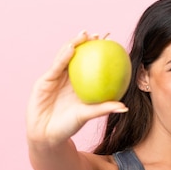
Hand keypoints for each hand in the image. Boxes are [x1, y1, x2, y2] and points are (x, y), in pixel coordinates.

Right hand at [26, 31, 127, 146]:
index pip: (93, 66)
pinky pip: (56, 65)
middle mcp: (70, 79)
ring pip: (66, 56)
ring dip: (75, 44)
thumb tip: (125, 107)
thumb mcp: (87, 115)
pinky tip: (72, 48)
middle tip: (99, 35)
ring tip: (84, 35)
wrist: (45, 134)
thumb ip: (103, 109)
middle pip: (80, 57)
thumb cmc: (68, 127)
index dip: (101, 55)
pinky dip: (64, 56)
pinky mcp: (46, 79)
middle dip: (88, 43)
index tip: (113, 45)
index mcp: (82, 85)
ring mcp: (57, 77)